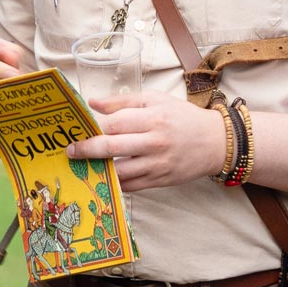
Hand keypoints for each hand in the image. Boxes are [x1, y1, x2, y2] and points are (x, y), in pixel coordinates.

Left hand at [66, 93, 226, 191]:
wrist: (216, 143)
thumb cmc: (184, 118)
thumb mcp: (157, 100)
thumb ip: (124, 100)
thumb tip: (93, 104)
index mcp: (154, 118)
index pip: (115, 123)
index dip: (93, 127)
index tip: (78, 130)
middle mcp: (155, 142)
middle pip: (111, 148)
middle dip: (86, 150)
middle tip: (71, 151)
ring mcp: (157, 165)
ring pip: (118, 171)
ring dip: (97, 169)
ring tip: (83, 165)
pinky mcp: (159, 181)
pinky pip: (130, 186)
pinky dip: (114, 182)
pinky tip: (103, 176)